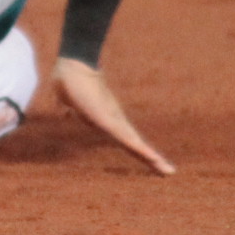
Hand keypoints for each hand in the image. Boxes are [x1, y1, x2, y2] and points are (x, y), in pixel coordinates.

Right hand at [51, 58, 175, 174]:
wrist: (73, 63)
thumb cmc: (70, 77)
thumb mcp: (68, 99)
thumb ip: (68, 107)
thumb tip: (65, 112)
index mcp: (106, 119)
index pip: (125, 138)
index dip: (137, 150)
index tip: (152, 161)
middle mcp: (114, 120)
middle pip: (134, 144)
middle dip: (150, 158)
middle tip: (169, 172)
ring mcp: (112, 120)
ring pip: (134, 143)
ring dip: (149, 158)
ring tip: (166, 170)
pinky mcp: (108, 120)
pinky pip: (124, 138)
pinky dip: (138, 148)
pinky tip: (149, 157)